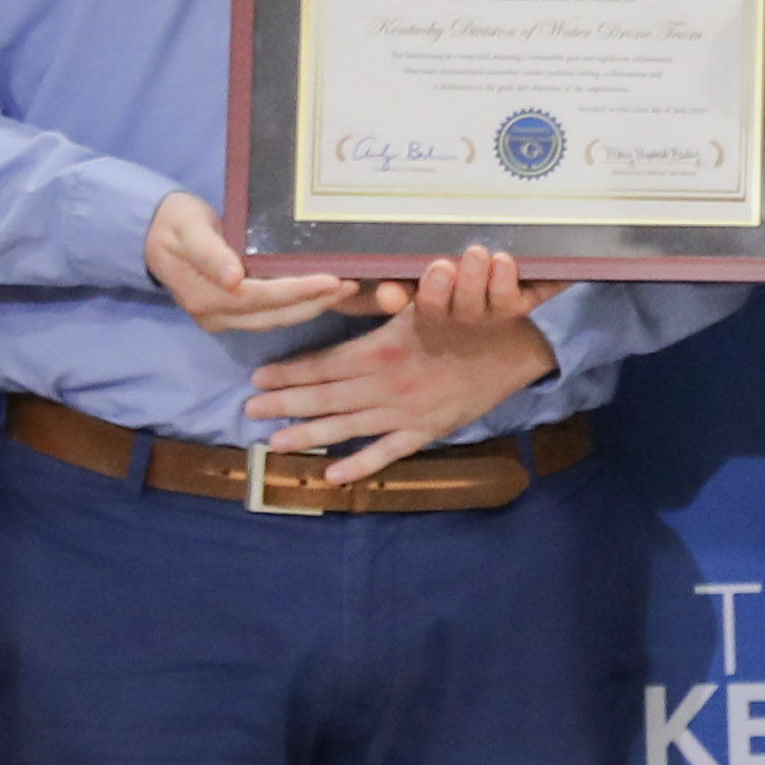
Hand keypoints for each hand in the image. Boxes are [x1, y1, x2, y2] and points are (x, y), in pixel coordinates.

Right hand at [147, 189, 350, 336]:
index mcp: (205, 296)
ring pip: (277, 319)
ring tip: (346, 288)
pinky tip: (322, 292)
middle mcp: (216, 316)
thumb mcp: (188, 229)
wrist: (151, 234)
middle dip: (316, 302)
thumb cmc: (173, 224)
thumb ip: (210, 253)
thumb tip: (233, 278)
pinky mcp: (232, 315)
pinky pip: (271, 315)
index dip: (297, 291)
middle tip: (353, 284)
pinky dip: (299, 305)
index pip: (260, 297)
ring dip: (312, 306)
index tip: (332, 280)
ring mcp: (223, 319)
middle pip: (276, 315)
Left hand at [240, 246, 555, 481]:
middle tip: (249, 411)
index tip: (259, 376)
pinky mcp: (425, 430)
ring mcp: (404, 411)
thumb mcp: (422, 302)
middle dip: (285, 403)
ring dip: (308, 433)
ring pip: (347, 425)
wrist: (515, 345)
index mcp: (383, 348)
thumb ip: (383, 304)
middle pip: (325, 396)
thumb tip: (341, 291)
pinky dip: (359, 464)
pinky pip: (387, 452)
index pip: (325, 362)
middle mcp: (387, 382)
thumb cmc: (468, 315)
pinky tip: (331, 473)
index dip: (290, 370)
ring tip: (274, 442)